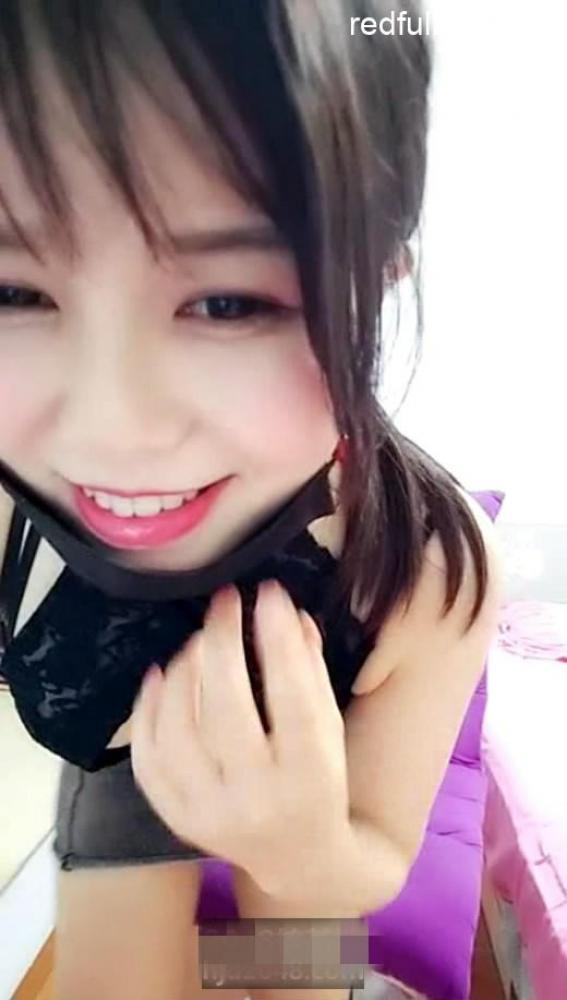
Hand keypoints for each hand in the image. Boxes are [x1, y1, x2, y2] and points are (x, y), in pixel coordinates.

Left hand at [129, 579, 350, 896]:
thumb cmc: (320, 781)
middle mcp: (257, 800)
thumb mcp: (329, 728)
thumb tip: (286, 610)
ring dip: (183, 671)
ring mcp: (210, 814)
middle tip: (225, 601)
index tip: (268, 593)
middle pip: (227, 710)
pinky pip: (148, 759)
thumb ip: (309, 670)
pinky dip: (147, 710)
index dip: (277, 640)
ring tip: (197, 640)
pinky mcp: (178, 820)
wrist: (300, 859)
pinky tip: (160, 674)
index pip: (292, 698)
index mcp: (309, 775)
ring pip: (178, 731)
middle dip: (222, 642)